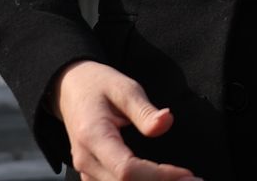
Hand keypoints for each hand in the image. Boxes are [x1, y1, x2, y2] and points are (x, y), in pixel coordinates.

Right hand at [53, 59, 199, 180]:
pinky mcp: (91, 175)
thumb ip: (145, 109)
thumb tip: (166, 122)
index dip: (159, 176)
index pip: (127, 169)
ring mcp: (86, 171)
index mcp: (93, 136)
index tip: (187, 173)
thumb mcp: (123, 87)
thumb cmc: (98, 85)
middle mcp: (85, 160)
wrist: (70, 88)